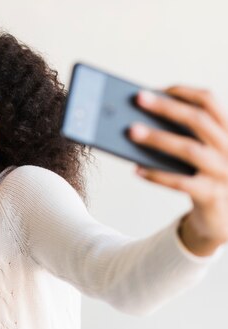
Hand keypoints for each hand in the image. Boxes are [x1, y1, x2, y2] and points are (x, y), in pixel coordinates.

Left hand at [129, 87, 227, 254]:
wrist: (222, 220)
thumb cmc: (202, 178)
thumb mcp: (199, 154)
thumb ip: (181, 138)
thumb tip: (138, 123)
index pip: (210, 102)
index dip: (184, 92)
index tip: (157, 89)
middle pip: (198, 120)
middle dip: (166, 107)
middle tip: (137, 99)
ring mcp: (224, 172)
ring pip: (189, 149)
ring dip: (158, 138)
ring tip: (131, 132)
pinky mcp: (212, 195)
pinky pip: (181, 183)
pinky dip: (157, 175)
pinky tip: (136, 170)